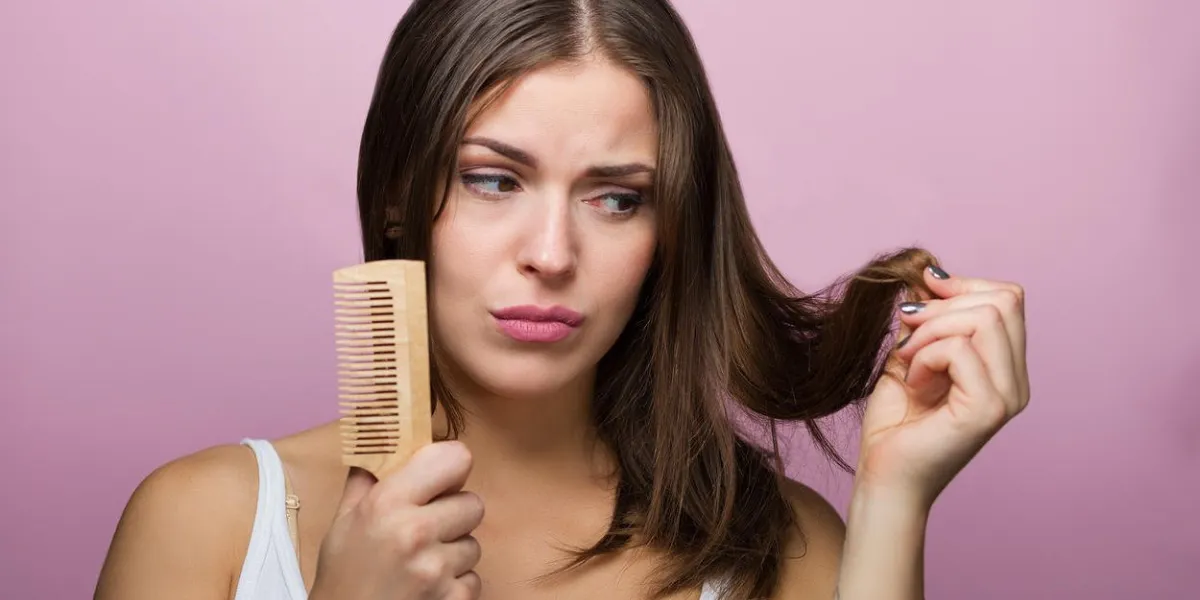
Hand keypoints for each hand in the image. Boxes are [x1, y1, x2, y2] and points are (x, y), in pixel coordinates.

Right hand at [309, 441, 484, 599]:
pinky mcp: (453, 599)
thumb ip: (368, 477)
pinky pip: (473, 578)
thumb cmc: (343, 577)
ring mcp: (437, 570)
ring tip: (421, 562)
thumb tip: (387, 437)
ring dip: (454, 551)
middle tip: (427, 528)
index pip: (455, 459)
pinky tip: (427, 586)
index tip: (440, 480)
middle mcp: (416, 533)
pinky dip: (455, 583)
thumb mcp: (344, 521)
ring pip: (474, 543)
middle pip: (473, 503)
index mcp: (388, 503)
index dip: (450, 468)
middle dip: (453, 514)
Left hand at [856, 265, 1029, 506]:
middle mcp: (1017, 383)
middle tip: (906, 338)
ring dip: (931, 331)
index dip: (962, 286)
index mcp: (1006, 369)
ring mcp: (1008, 397)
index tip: (920, 296)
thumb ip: (928, 318)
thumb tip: (930, 274)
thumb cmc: (895, 423)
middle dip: (943, 307)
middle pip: (1002, 301)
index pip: (1008, 298)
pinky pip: (960, 349)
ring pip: (984, 319)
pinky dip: (925, 356)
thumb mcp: (910, 354)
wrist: (884, 477)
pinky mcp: (988, 410)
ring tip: (908, 362)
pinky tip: (913, 383)